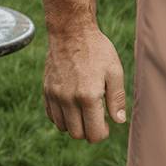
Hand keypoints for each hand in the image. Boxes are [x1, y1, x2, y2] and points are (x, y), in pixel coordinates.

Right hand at [43, 26, 126, 142]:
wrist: (71, 32)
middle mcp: (68, 100)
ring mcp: (55, 96)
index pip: (94, 133)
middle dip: (89, 131)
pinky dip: (62, 117)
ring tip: (85, 109)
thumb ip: (116, 98)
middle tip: (97, 118)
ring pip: (63, 128)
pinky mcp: (46, 91)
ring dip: (75, 124)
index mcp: (88, 96)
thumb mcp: (114, 70)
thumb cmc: (97, 50)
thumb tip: (119, 121)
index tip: (107, 126)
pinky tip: (72, 104)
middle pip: (78, 134)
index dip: (103, 133)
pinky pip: (52, 116)